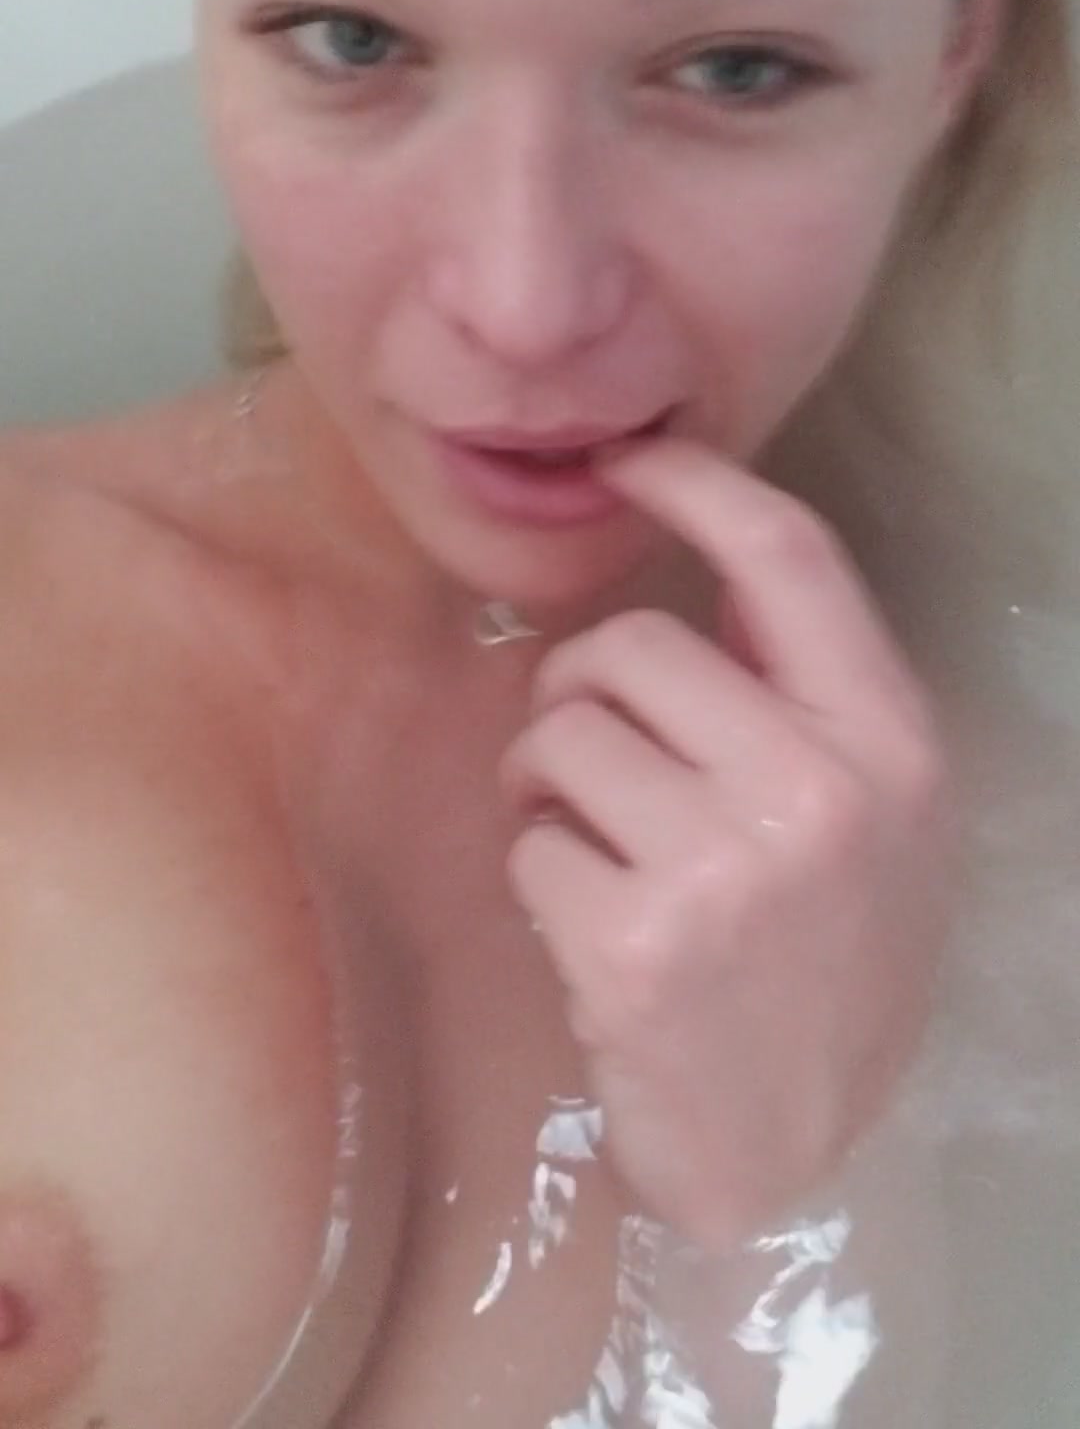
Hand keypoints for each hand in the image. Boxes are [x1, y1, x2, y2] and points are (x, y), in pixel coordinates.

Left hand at [500, 440, 954, 1251]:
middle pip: (631, 645)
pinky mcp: (633, 945)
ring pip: (561, 732)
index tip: (633, 463)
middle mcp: (817, 789)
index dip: (699, 486)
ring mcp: (724, 870)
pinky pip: (529, 838)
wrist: (791, 1148)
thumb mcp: (872, 817)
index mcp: (887, 740)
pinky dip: (537, 867)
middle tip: (596, 761)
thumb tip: (712, 572)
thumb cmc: (827, 962)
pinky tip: (587, 919)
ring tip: (591, 842)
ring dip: (547, 780)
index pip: (790, 558)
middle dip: (582, 692)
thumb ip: (803, 695)